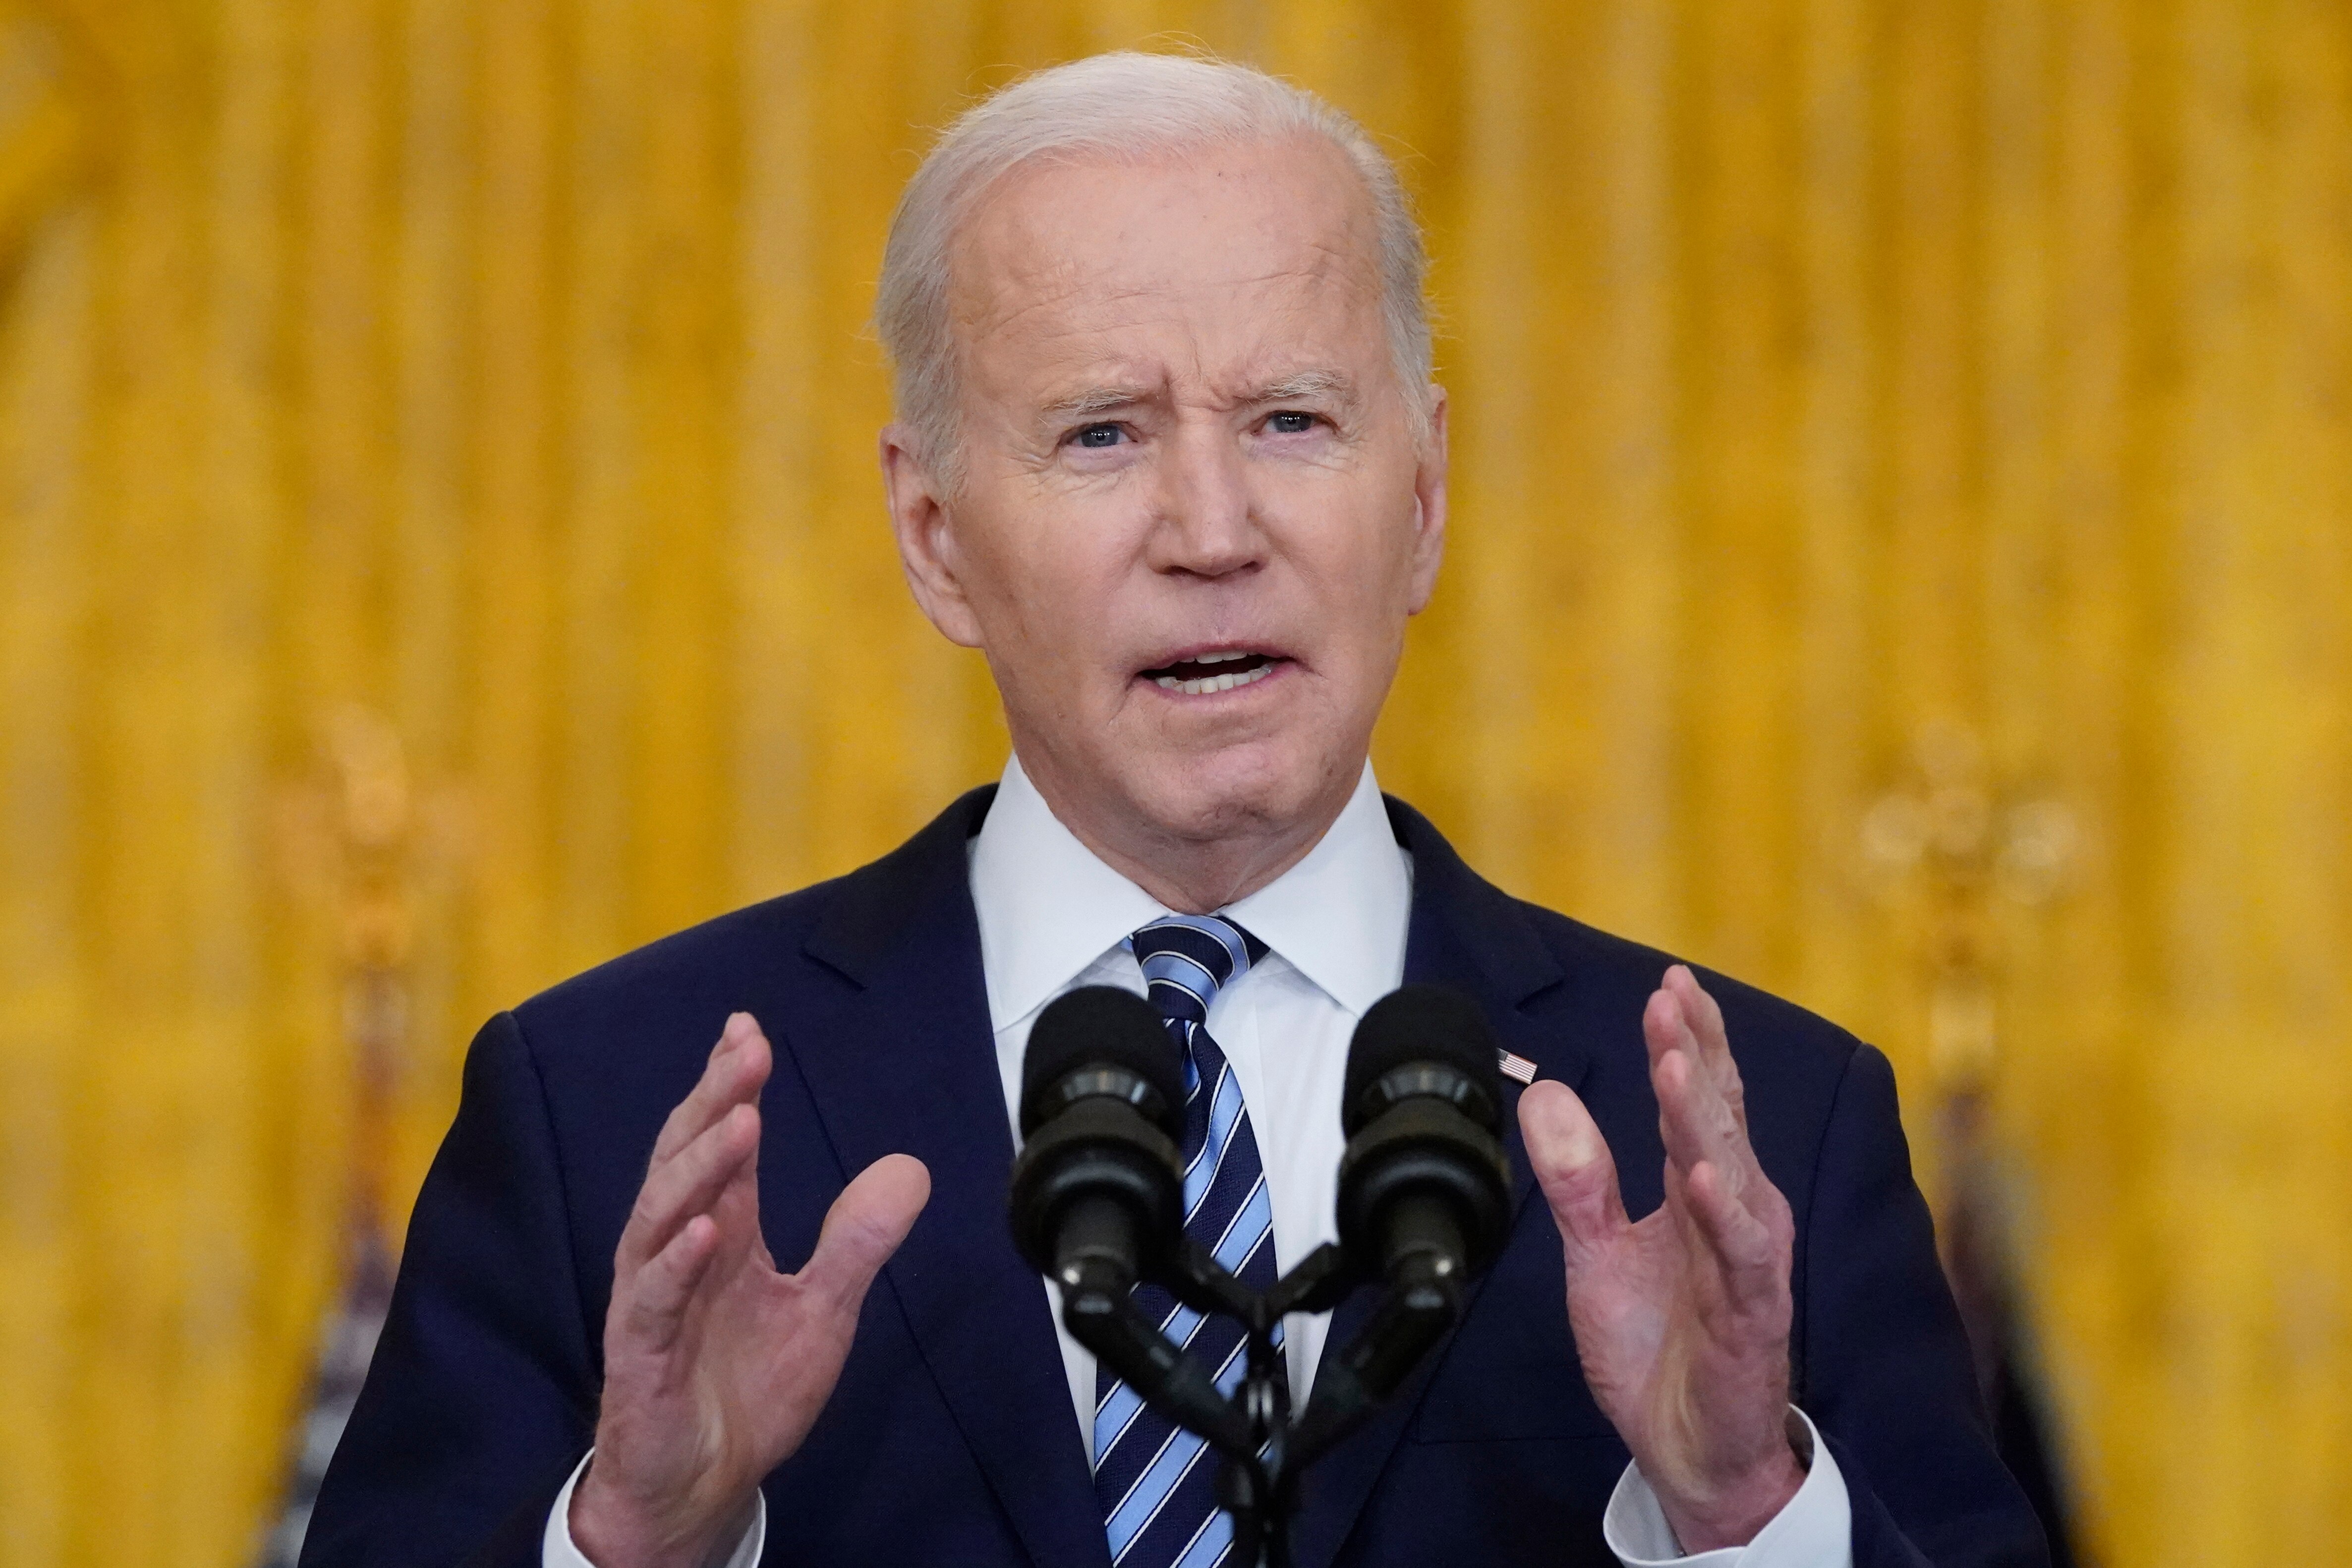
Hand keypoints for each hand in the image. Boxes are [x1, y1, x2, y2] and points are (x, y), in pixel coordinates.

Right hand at [571, 1013, 930, 1567]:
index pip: (722, 1144)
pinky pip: (652, 1302)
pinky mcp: (640, 1356)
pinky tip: (705, 1230)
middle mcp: (681, 1253)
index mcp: (722, 1234)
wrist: (703, 1485)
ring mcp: (654, 1301)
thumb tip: (910, 1168)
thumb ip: (859, 1240)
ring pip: (662, 1217)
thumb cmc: (745, 1392)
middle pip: (687, 1161)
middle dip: (715, 1103)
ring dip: (700, 1168)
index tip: (749, 1030)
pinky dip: (676, 1265)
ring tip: (741, 1123)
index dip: (732, 1087)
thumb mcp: (823, 1309)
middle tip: (746, 1050)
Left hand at [1519, 966, 1801, 1550]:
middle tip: (1671, 997)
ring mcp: (1747, 1260)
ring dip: (1703, 1116)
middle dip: (1695, 1054)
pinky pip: (1740, 1255)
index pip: (1697, 1101)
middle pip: (1718, 1118)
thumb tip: (1547, 1097)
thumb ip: (1577, 1177)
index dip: (1685, 1042)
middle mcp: (1735, 1212)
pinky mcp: (1750, 1312)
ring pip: (1731, 1171)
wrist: (1688, 1448)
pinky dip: (1723, 1213)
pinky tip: (1704, 1175)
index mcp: (1701, 1191)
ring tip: (1677, 1062)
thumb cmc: (1658, 1348)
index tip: (1668, 986)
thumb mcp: (1596, 1252)